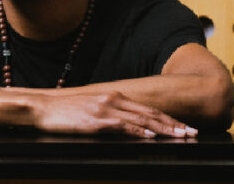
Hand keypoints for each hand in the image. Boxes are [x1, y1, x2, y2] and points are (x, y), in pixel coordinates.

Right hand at [33, 91, 196, 137]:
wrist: (42, 107)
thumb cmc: (64, 111)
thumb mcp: (90, 108)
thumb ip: (109, 113)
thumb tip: (127, 125)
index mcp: (114, 96)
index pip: (147, 108)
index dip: (167, 118)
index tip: (182, 127)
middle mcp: (113, 100)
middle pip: (150, 113)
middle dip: (173, 124)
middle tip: (191, 133)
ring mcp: (105, 110)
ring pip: (142, 119)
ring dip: (164, 129)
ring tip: (180, 136)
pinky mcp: (96, 121)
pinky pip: (123, 126)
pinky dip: (140, 131)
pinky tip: (151, 136)